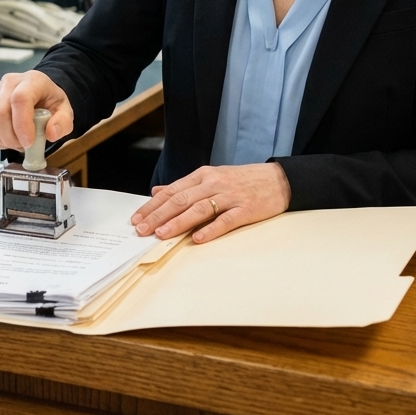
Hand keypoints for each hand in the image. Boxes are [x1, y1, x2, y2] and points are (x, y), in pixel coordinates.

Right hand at [0, 70, 73, 151]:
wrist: (38, 93)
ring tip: (19, 142)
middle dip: (11, 137)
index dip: (22, 124)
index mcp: (31, 81)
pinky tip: (9, 138)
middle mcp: (9, 83)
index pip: (20, 100)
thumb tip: (51, 134)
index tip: (29, 142)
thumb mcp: (65, 110)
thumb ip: (62, 122)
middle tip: (25, 146)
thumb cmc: (49, 100)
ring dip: (4, 140)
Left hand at [131, 163, 290, 244]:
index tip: (136, 219)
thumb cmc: (243, 180)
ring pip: (199, 209)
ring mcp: (230, 196)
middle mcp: (214, 183)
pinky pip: (226, 220)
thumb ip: (184, 186)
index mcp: (203, 175)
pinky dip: (211, 230)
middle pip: (181, 200)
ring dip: (178, 222)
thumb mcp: (212, 177)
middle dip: (158, 216)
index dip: (153, 206)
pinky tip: (197, 239)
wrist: (279, 179)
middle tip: (141, 230)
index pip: (172, 191)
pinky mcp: (246, 209)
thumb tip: (157, 191)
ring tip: (162, 234)